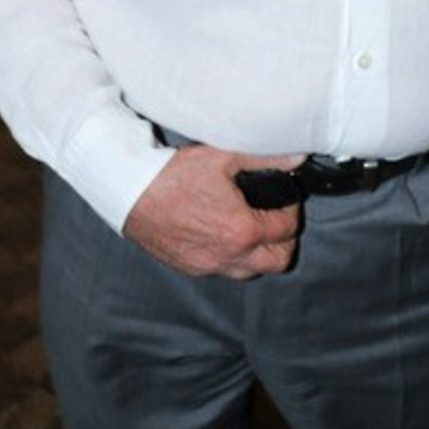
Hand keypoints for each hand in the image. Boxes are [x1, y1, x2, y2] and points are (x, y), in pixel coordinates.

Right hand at [122, 144, 305, 279]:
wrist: (132, 192)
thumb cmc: (175, 174)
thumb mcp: (222, 157)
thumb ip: (265, 158)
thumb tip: (297, 157)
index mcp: (242, 230)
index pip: (287, 229)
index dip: (291, 209)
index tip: (285, 197)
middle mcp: (229, 256)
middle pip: (278, 261)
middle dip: (284, 239)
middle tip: (275, 216)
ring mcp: (209, 265)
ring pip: (252, 271)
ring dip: (260, 253)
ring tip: (252, 226)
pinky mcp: (191, 268)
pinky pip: (225, 271)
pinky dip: (234, 257)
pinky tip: (225, 234)